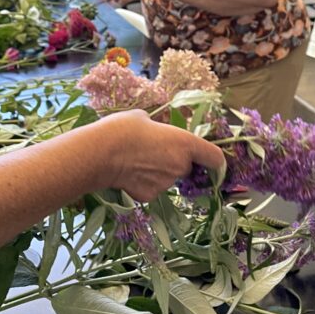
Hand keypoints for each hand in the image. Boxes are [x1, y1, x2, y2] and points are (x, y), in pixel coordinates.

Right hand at [94, 110, 224, 201]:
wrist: (100, 154)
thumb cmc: (123, 128)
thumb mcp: (143, 117)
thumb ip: (157, 127)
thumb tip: (153, 129)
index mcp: (185, 143)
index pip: (215, 157)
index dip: (213, 158)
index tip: (207, 158)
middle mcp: (180, 166)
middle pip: (186, 167)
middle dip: (175, 161)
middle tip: (154, 151)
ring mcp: (165, 184)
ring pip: (167, 178)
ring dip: (158, 171)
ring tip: (135, 161)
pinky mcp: (149, 195)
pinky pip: (151, 188)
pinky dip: (143, 182)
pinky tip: (127, 173)